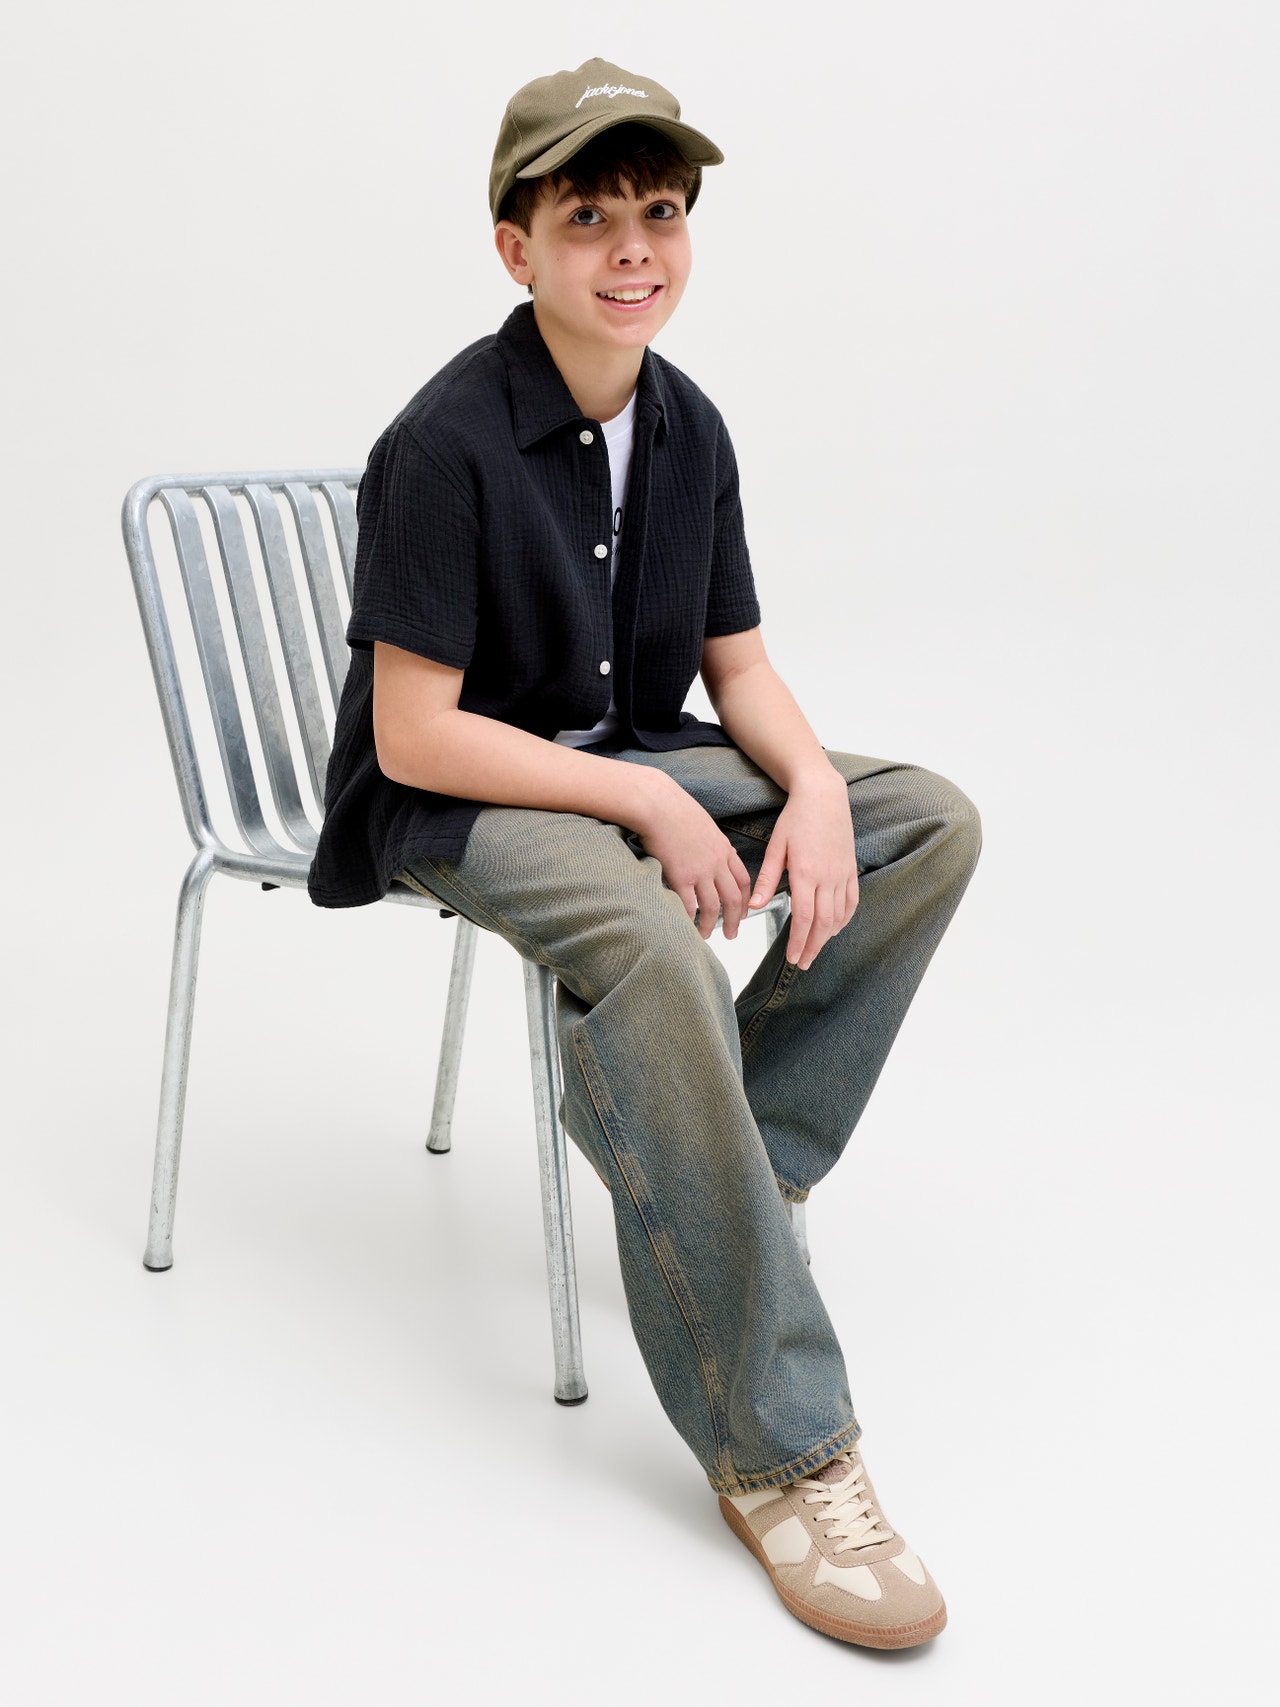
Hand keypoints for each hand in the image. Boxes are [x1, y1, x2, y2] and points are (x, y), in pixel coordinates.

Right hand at [633, 774, 752, 939]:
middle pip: (733, 898)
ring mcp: (700, 870)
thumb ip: (707, 841)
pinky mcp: (681, 876)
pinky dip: (689, 919)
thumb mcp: (701, 823)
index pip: (743, 879)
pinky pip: (689, 905)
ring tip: (705, 936)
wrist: (657, 803)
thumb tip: (703, 851)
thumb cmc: (673, 807)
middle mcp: (717, 862)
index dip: (745, 899)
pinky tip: (686, 926)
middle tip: (732, 934)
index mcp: (723, 848)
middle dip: (735, 919)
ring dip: (710, 925)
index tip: (744, 911)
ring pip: (713, 906)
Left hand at [751, 771, 858, 969]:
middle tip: (802, 963)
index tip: (791, 958)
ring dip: (827, 937)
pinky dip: (844, 919)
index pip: (804, 918)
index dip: (798, 941)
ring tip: (814, 950)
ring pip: (838, 916)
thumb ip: (766, 879)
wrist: (823, 796)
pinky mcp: (850, 869)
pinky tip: (835, 929)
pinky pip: (851, 901)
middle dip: (812, 946)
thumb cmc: (795, 819)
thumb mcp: (776, 846)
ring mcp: (842, 874)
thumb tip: (754, 907)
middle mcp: (827, 877)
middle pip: (823, 923)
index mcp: (805, 873)